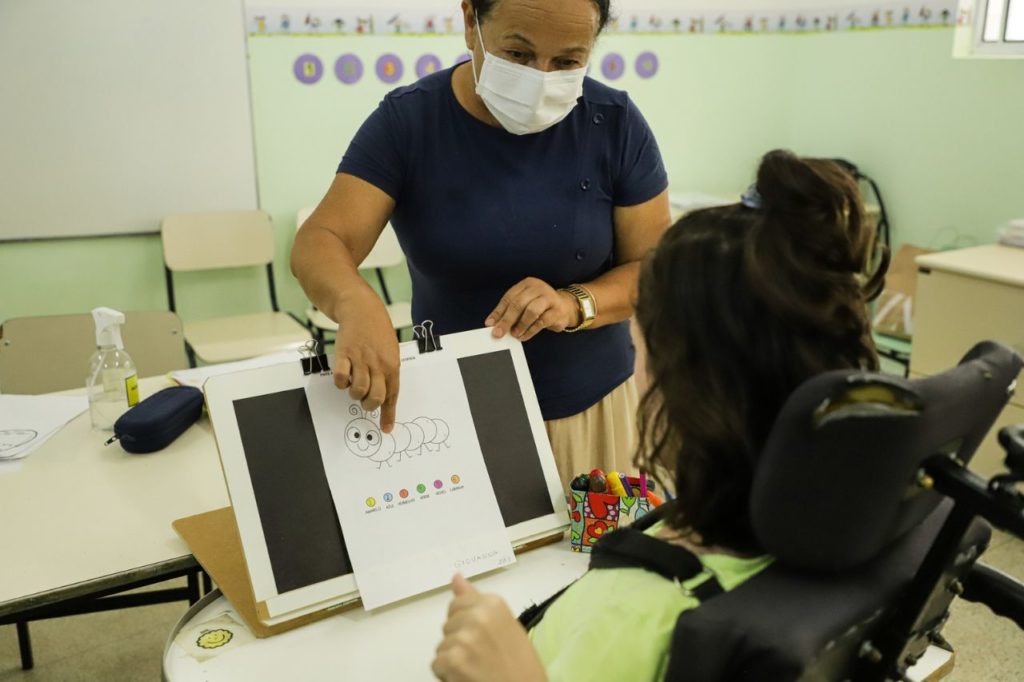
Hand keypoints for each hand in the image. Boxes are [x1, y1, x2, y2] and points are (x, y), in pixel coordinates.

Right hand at [332, 291, 400, 431]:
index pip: (392, 395)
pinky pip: (341, 377)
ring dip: (354, 394)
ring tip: (354, 386)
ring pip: (358, 390)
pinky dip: (341, 382)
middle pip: (376, 397)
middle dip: (369, 404)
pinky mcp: (344, 354)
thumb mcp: (391, 351)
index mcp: (392, 365)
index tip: (386, 428)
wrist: (362, 309)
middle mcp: (378, 364)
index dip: (388, 414)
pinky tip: (343, 376)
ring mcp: (361, 359)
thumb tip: (386, 394)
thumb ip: (388, 371)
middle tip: (365, 399)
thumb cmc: (378, 331)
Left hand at [432, 575, 546, 681]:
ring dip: (453, 659)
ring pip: (441, 645)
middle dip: (458, 641)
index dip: (466, 624)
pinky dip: (447, 675)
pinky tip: (467, 677)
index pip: (457, 605)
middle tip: (482, 657)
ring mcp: (465, 637)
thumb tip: (455, 577)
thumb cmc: (521, 666)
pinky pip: (437, 663)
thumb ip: (477, 602)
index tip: (483, 639)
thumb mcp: (506, 626)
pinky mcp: (454, 659)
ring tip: (477, 668)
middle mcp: (478, 615)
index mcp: (493, 603)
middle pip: (448, 625)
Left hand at [485, 277, 579, 340]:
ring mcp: (549, 298)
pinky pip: (541, 321)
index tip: (490, 324)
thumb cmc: (540, 306)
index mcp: (527, 284)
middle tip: (498, 333)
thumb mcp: (524, 304)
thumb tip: (494, 324)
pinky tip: (524, 336)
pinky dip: (531, 330)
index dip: (498, 311)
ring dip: (520, 325)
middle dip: (507, 320)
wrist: (565, 307)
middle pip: (518, 303)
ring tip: (514, 334)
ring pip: (531, 311)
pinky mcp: (557, 310)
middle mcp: (538, 288)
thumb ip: (510, 311)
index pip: (509, 297)